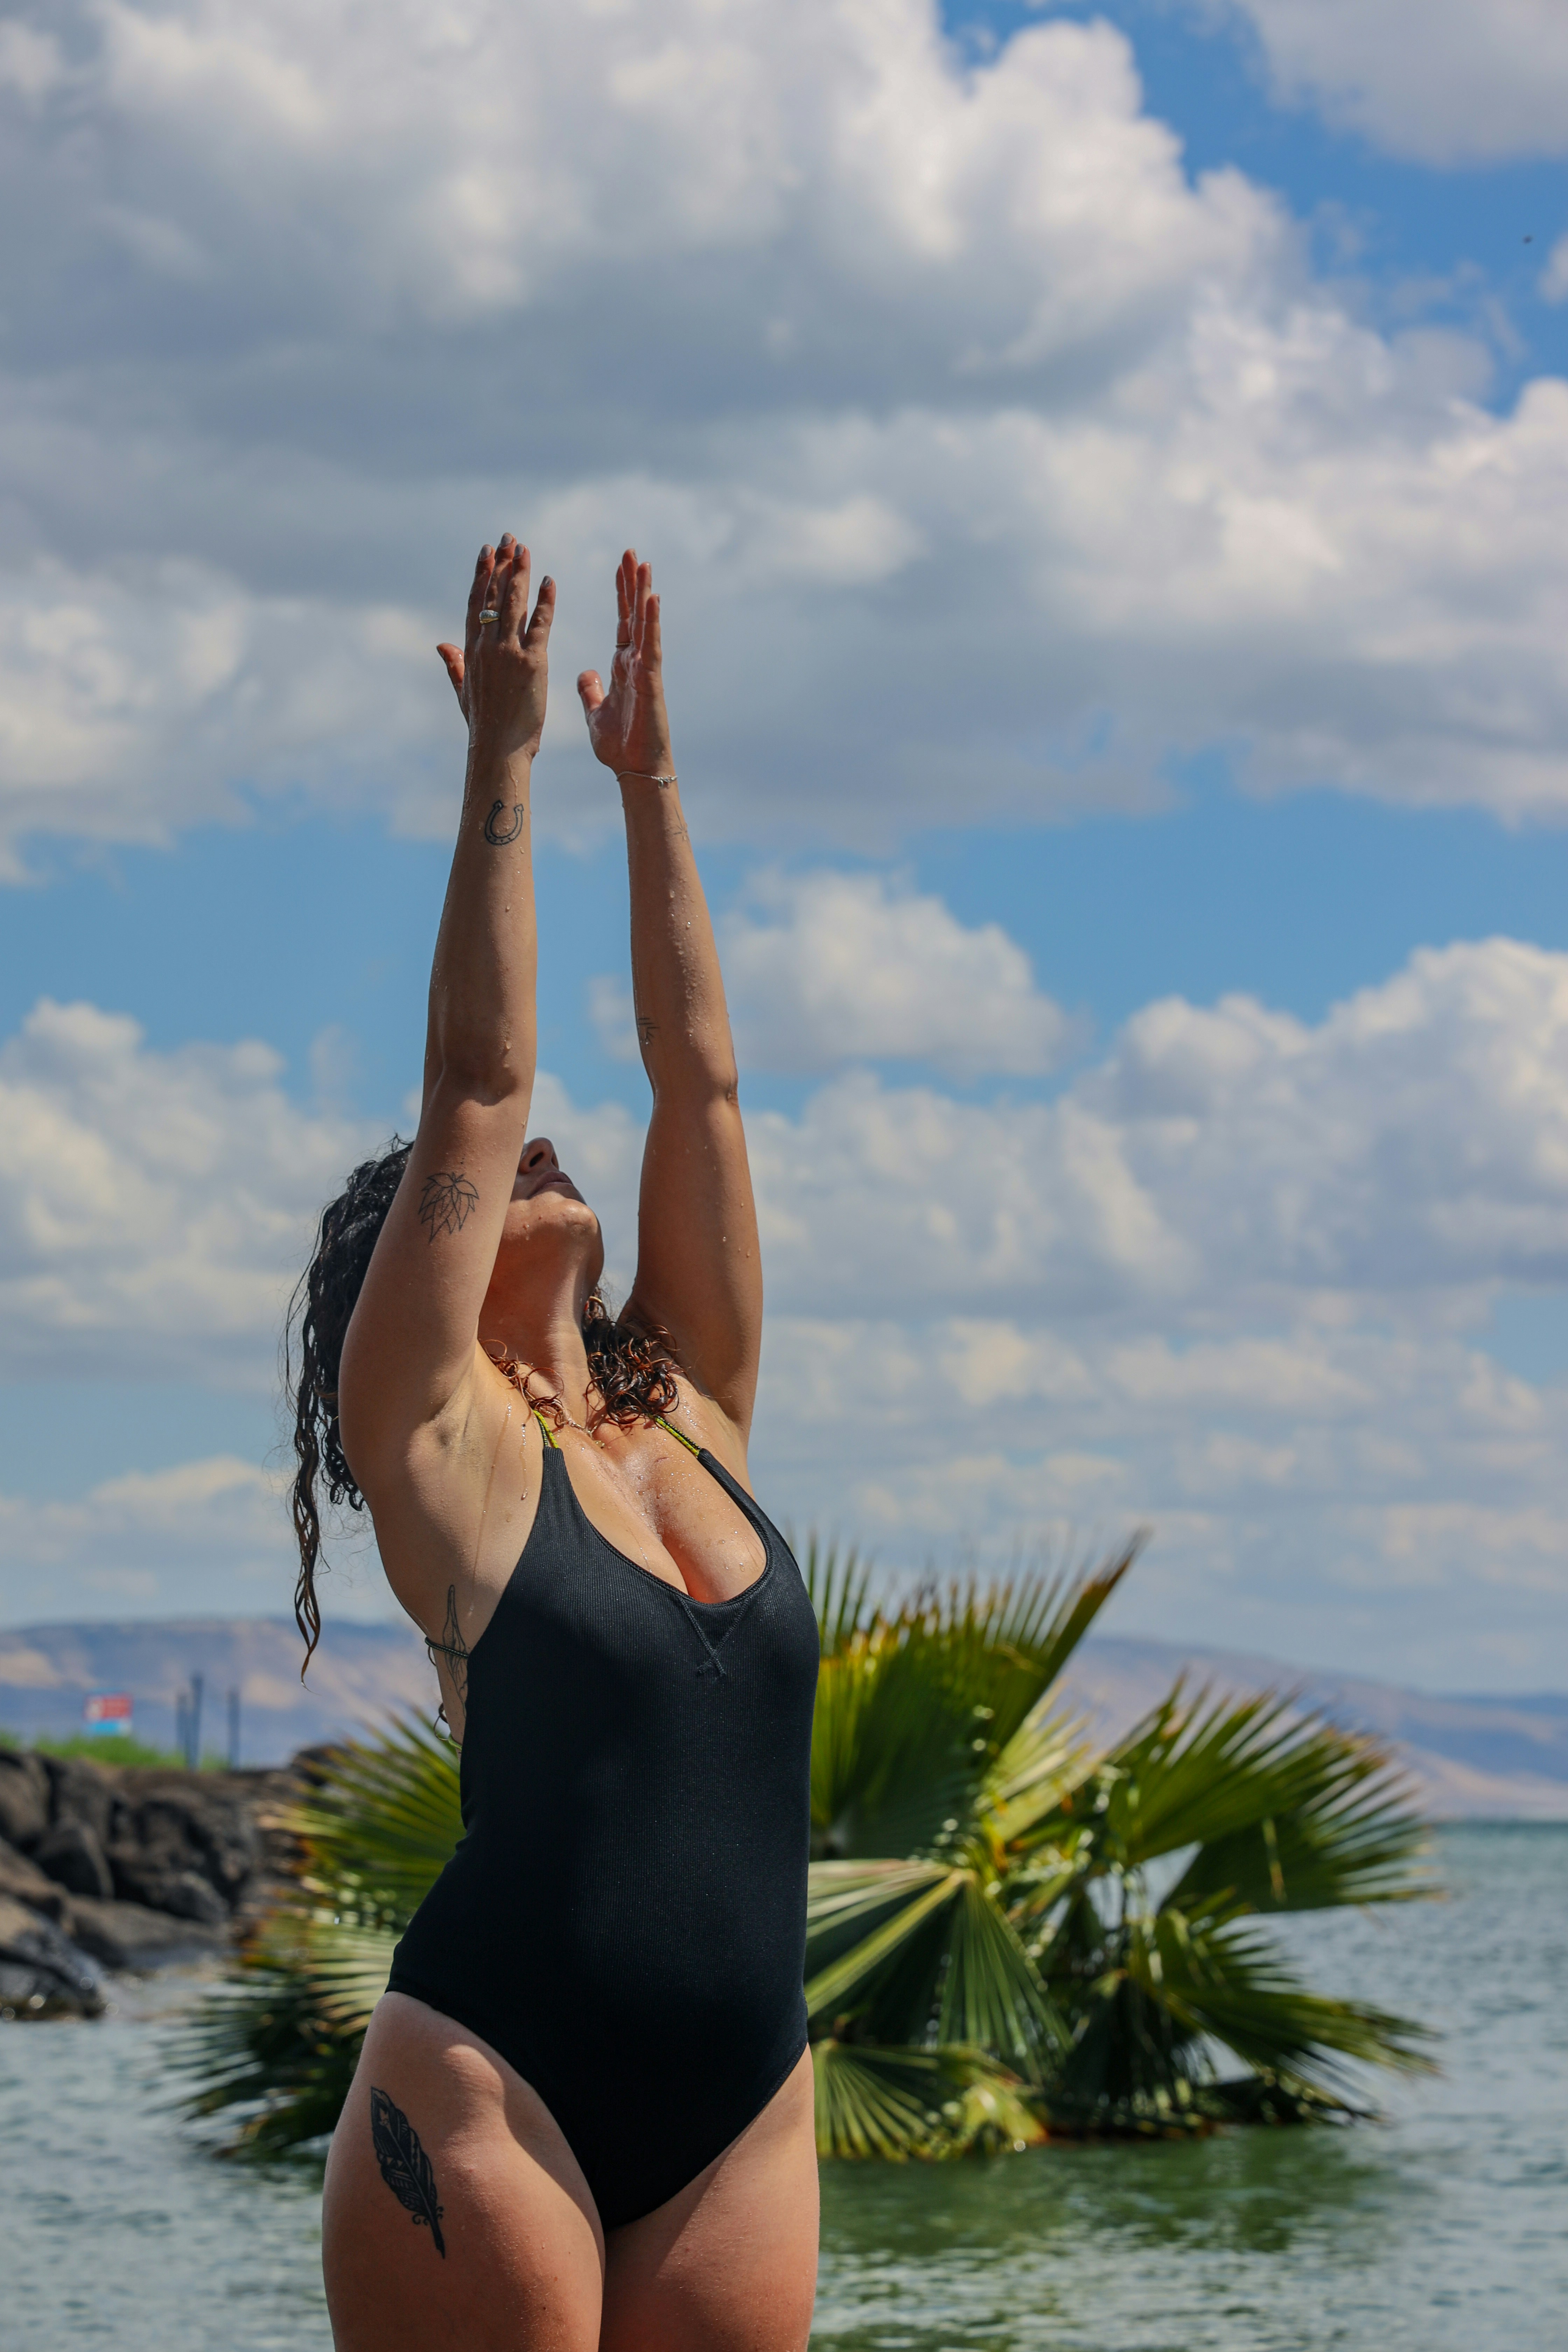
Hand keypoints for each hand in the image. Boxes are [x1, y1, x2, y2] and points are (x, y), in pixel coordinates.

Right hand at [437, 535, 554, 763]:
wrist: (498, 750)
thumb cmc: (483, 727)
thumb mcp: (463, 692)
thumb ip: (454, 665)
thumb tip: (440, 645)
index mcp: (471, 652)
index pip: (474, 604)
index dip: (480, 575)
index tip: (486, 552)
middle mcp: (487, 647)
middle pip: (493, 596)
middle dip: (501, 564)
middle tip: (509, 538)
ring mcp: (508, 653)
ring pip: (513, 603)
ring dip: (519, 573)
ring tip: (525, 549)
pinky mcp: (532, 663)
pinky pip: (540, 624)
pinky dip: (545, 601)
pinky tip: (549, 581)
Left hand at [577, 549, 673, 779]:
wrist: (635, 771)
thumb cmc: (619, 746)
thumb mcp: (596, 712)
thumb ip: (591, 690)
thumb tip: (585, 674)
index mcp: (623, 667)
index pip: (622, 622)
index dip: (620, 595)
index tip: (619, 567)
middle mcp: (637, 662)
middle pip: (634, 614)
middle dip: (631, 583)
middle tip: (630, 552)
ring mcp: (646, 669)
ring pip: (645, 623)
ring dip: (643, 593)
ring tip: (643, 563)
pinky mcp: (651, 680)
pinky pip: (651, 645)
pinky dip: (651, 621)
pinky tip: (652, 597)